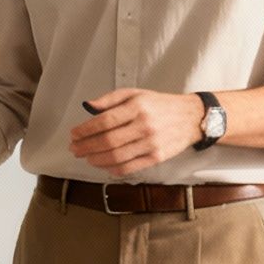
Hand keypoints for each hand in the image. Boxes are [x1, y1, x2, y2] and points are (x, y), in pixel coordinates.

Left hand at [70, 90, 207, 177]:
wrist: (190, 117)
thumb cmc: (159, 104)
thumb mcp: (135, 93)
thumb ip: (110, 99)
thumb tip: (88, 107)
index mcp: (137, 106)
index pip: (104, 121)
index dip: (85, 130)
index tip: (73, 134)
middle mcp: (144, 125)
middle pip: (107, 141)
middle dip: (86, 147)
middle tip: (74, 149)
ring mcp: (151, 143)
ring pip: (116, 157)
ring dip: (96, 159)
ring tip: (87, 157)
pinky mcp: (157, 157)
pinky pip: (130, 167)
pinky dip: (113, 169)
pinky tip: (104, 165)